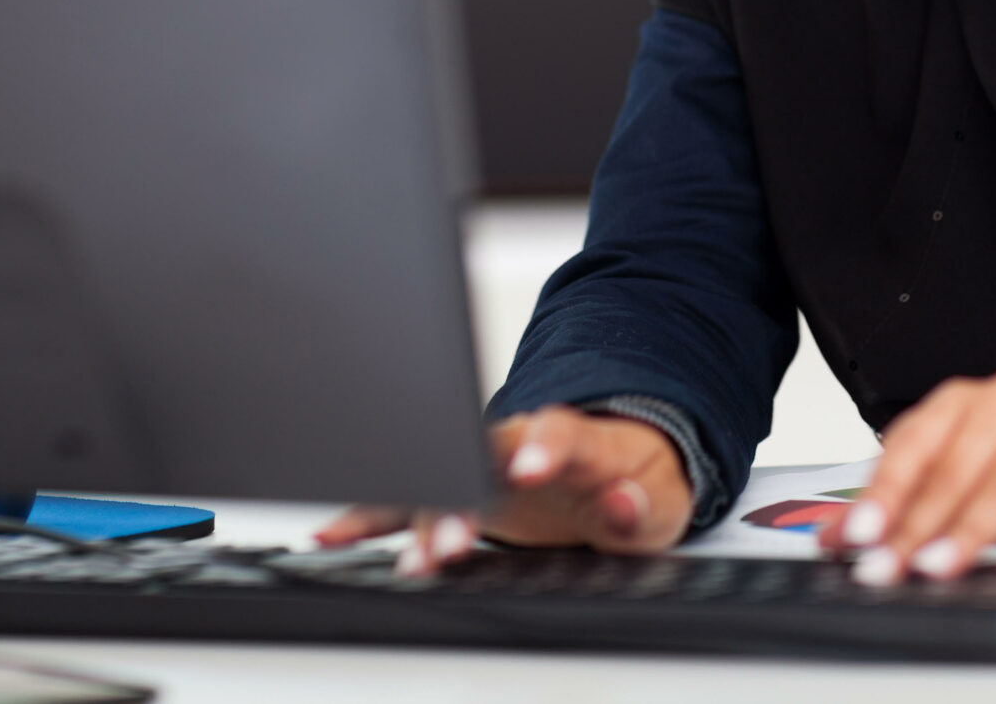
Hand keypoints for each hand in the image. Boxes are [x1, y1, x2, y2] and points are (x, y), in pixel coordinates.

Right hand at [314, 406, 691, 573]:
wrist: (621, 463)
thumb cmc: (638, 479)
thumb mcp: (663, 500)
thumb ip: (641, 506)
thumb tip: (625, 503)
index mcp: (576, 438)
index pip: (559, 432)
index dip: (543, 446)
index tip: (531, 467)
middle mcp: (519, 443)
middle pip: (481, 459)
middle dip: (461, 500)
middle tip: (451, 546)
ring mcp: (482, 465)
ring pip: (438, 482)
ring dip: (419, 520)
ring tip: (410, 562)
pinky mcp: (458, 491)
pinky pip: (408, 499)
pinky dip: (370, 516)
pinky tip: (332, 535)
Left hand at [817, 371, 995, 582]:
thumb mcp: (956, 506)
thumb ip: (897, 515)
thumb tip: (833, 541)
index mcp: (956, 405)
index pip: (907, 445)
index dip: (880, 493)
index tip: (858, 538)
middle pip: (949, 461)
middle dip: (915, 520)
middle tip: (893, 565)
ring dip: (972, 522)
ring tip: (944, 563)